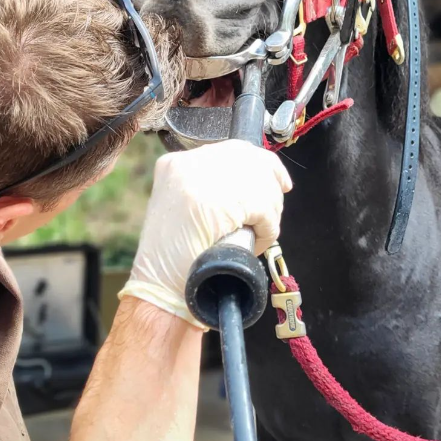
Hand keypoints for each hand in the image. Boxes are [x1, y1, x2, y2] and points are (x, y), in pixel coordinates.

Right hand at [119, 140, 291, 327]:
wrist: (160, 291)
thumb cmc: (175, 260)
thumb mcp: (182, 210)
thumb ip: (208, 189)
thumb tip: (253, 182)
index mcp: (175, 165)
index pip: (233, 149)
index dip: (263, 165)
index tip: (280, 181)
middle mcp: (186, 166)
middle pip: (250, 161)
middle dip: (271, 186)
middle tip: (272, 212)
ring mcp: (199, 183)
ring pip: (260, 185)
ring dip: (270, 213)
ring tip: (260, 233)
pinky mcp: (215, 204)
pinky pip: (263, 208)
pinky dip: (269, 227)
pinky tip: (259, 241)